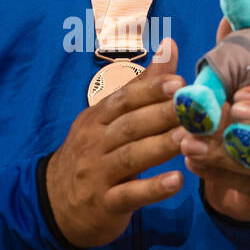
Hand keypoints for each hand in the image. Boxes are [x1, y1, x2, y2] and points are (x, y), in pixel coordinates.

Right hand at [45, 39, 185, 247]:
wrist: (55, 203)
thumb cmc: (93, 155)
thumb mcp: (107, 120)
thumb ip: (142, 86)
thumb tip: (170, 45)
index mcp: (96, 119)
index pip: (123, 100)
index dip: (150, 90)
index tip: (179, 82)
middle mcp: (94, 143)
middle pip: (129, 126)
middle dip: (162, 115)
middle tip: (195, 110)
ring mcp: (97, 174)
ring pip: (130, 157)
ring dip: (161, 147)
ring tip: (189, 139)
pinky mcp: (104, 204)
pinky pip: (129, 195)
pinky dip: (153, 189)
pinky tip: (177, 182)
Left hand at [174, 17, 249, 221]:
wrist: (224, 170)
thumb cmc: (227, 116)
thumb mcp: (227, 84)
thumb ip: (231, 54)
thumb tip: (228, 16)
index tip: (241, 93)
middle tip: (234, 112)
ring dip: (228, 150)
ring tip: (190, 143)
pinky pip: (248, 184)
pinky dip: (216, 173)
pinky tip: (191, 162)